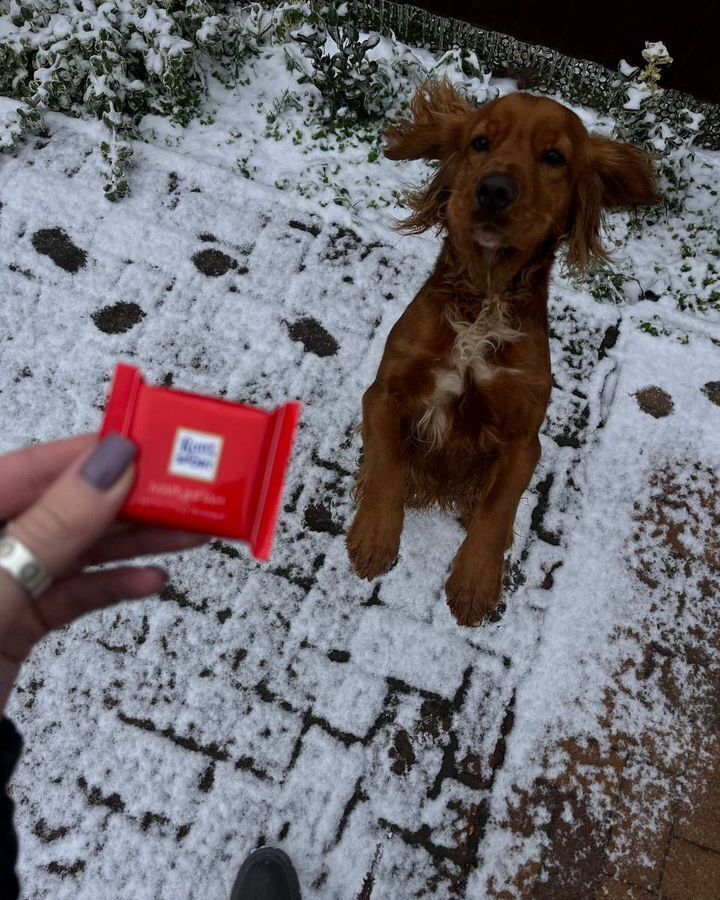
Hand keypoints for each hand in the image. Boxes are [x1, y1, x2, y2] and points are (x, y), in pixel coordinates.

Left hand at [0, 433, 206, 713]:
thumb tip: (107, 467)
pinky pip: (73, 593)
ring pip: (75, 549)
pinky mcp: (16, 621)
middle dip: (124, 500)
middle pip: (61, 506)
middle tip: (181, 491)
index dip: (88, 454)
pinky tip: (151, 580)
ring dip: (132, 542)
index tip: (144, 446)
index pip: (28, 469)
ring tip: (185, 532)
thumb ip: (52, 527)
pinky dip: (113, 587)